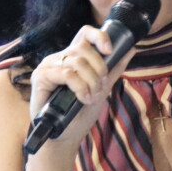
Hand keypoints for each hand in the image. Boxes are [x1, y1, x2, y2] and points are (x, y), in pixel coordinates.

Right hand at [27, 25, 132, 145]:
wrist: (64, 136)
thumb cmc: (79, 113)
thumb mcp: (102, 89)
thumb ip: (113, 69)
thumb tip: (130, 49)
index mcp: (73, 57)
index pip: (85, 34)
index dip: (99, 36)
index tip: (110, 50)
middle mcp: (60, 58)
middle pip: (84, 47)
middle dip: (99, 68)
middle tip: (100, 87)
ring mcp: (49, 66)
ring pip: (77, 61)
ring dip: (91, 81)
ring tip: (91, 97)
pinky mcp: (41, 76)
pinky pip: (67, 73)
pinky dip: (80, 87)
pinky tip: (82, 98)